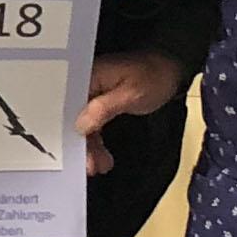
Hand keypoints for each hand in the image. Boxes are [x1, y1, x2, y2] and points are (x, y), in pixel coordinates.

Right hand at [75, 48, 185, 174]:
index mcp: (87, 76)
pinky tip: (103, 158)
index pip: (66, 103)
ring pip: (83, 126)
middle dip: (80, 144)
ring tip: (100, 166)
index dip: (66, 129)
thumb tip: (80, 125)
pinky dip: (97, 142)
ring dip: (90, 147)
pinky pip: (92, 125)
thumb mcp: (130, 94)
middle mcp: (85, 85)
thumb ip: (104, 108)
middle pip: (72, 117)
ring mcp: (92, 95)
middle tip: (90, 166)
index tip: (72, 152)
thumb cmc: (153, 76)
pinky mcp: (100, 105)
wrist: (170, 70)